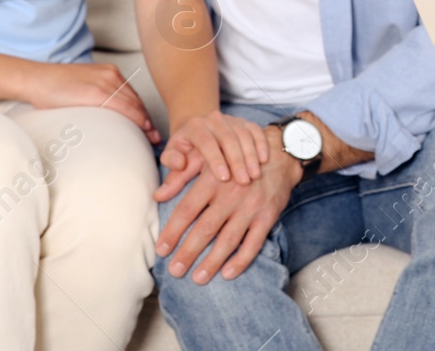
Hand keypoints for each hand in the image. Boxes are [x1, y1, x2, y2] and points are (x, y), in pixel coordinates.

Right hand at [21, 62, 159, 143]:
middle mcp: (111, 75)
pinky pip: (123, 107)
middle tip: (156, 137)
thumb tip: (106, 115)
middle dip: (148, 119)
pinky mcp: (96, 92)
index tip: (150, 127)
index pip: (132, 95)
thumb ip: (97, 95)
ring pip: (133, 104)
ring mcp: (105, 82)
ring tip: (152, 138)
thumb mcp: (83, 87)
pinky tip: (142, 129)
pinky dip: (136, 119)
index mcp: (109, 72)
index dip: (143, 112)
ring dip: (145, 122)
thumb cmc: (54, 86)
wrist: (36, 79)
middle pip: (136, 100)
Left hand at [155, 113, 271, 200]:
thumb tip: (160, 195)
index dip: (215, 159)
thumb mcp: (179, 160)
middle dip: (237, 159)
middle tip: (243, 182)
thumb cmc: (190, 150)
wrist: (203, 128)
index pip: (205, 141)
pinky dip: (261, 144)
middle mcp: (215, 119)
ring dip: (250, 155)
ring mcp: (233, 119)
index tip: (223, 178)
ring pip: (244, 134)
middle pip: (228, 137)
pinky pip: (257, 130)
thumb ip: (172, 178)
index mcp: (195, 127)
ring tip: (254, 176)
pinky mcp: (247, 122)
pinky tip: (265, 160)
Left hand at [156, 125, 301, 283]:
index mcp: (213, 179)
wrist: (278, 155)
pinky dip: (241, 260)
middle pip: (205, 228)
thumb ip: (181, 177)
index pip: (187, 210)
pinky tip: (227, 274)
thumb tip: (157, 195)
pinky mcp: (268, 216)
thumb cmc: (235, 159)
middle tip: (174, 271)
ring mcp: (251, 207)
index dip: (172, 231)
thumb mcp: (208, 159)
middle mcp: (231, 194)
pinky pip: (254, 243)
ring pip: (229, 239)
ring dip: (212, 262)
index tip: (161, 249)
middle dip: (188, 252)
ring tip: (197, 279)